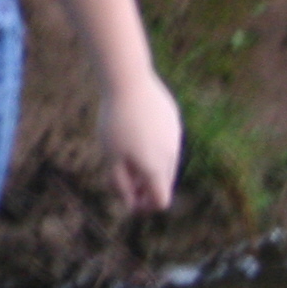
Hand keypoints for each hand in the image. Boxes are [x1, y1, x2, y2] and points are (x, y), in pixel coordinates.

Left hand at [100, 67, 182, 213]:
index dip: (146, 206)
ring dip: (150, 165)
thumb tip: (130, 202)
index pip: (161, 200)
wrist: (129, 81)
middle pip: (165, 182)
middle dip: (146, 187)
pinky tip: (135, 130)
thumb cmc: (115, 121)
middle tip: (124, 179)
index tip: (130, 200)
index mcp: (156, 167)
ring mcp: (175, 136)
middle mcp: (172, 154)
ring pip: (166, 161)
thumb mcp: (111, 156)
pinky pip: (165, 140)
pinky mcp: (173, 119)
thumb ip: (120, 183)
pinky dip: (153, 144)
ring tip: (126, 154)